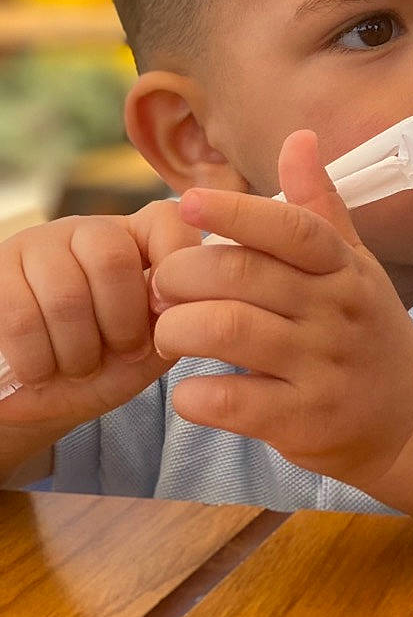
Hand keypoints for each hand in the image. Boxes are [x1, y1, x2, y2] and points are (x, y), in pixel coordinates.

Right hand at [0, 197, 205, 428]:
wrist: (40, 397)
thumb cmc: (105, 369)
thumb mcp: (151, 349)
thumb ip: (177, 321)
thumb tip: (188, 299)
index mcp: (136, 240)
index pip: (167, 220)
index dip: (175, 265)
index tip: (165, 311)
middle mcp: (86, 230)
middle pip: (111, 258)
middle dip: (121, 324)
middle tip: (120, 353)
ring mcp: (36, 246)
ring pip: (64, 295)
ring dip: (77, 352)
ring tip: (78, 368)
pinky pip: (21, 319)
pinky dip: (38, 361)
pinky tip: (41, 371)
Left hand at [148, 129, 412, 485]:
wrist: (410, 417)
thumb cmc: (365, 329)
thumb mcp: (354, 265)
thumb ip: (319, 205)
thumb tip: (299, 137)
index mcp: (342, 269)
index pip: (291, 228)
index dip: (236, 211)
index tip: (187, 201)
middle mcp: (335, 314)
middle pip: (243, 274)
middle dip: (182, 273)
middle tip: (161, 283)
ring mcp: (322, 368)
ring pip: (229, 330)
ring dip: (178, 328)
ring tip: (168, 332)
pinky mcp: (305, 421)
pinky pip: (233, 401)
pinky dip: (196, 394)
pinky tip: (190, 390)